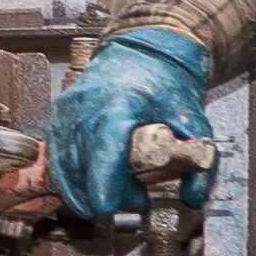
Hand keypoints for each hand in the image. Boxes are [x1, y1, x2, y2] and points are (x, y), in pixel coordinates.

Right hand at [48, 26, 214, 224]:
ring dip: (85, 189)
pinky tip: (84, 192)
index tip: (106, 206)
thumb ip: (200, 159)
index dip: (102, 179)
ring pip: (65, 163)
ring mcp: (69, 109)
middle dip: (105, 192)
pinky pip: (56, 155)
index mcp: (122, 103)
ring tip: (115, 196)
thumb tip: (193, 196)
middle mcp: (88, 104)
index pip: (105, 146)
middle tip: (135, 200)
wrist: (142, 49)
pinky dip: (68, 178)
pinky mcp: (58, 114)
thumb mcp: (193, 118)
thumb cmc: (164, 83)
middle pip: (84, 161)